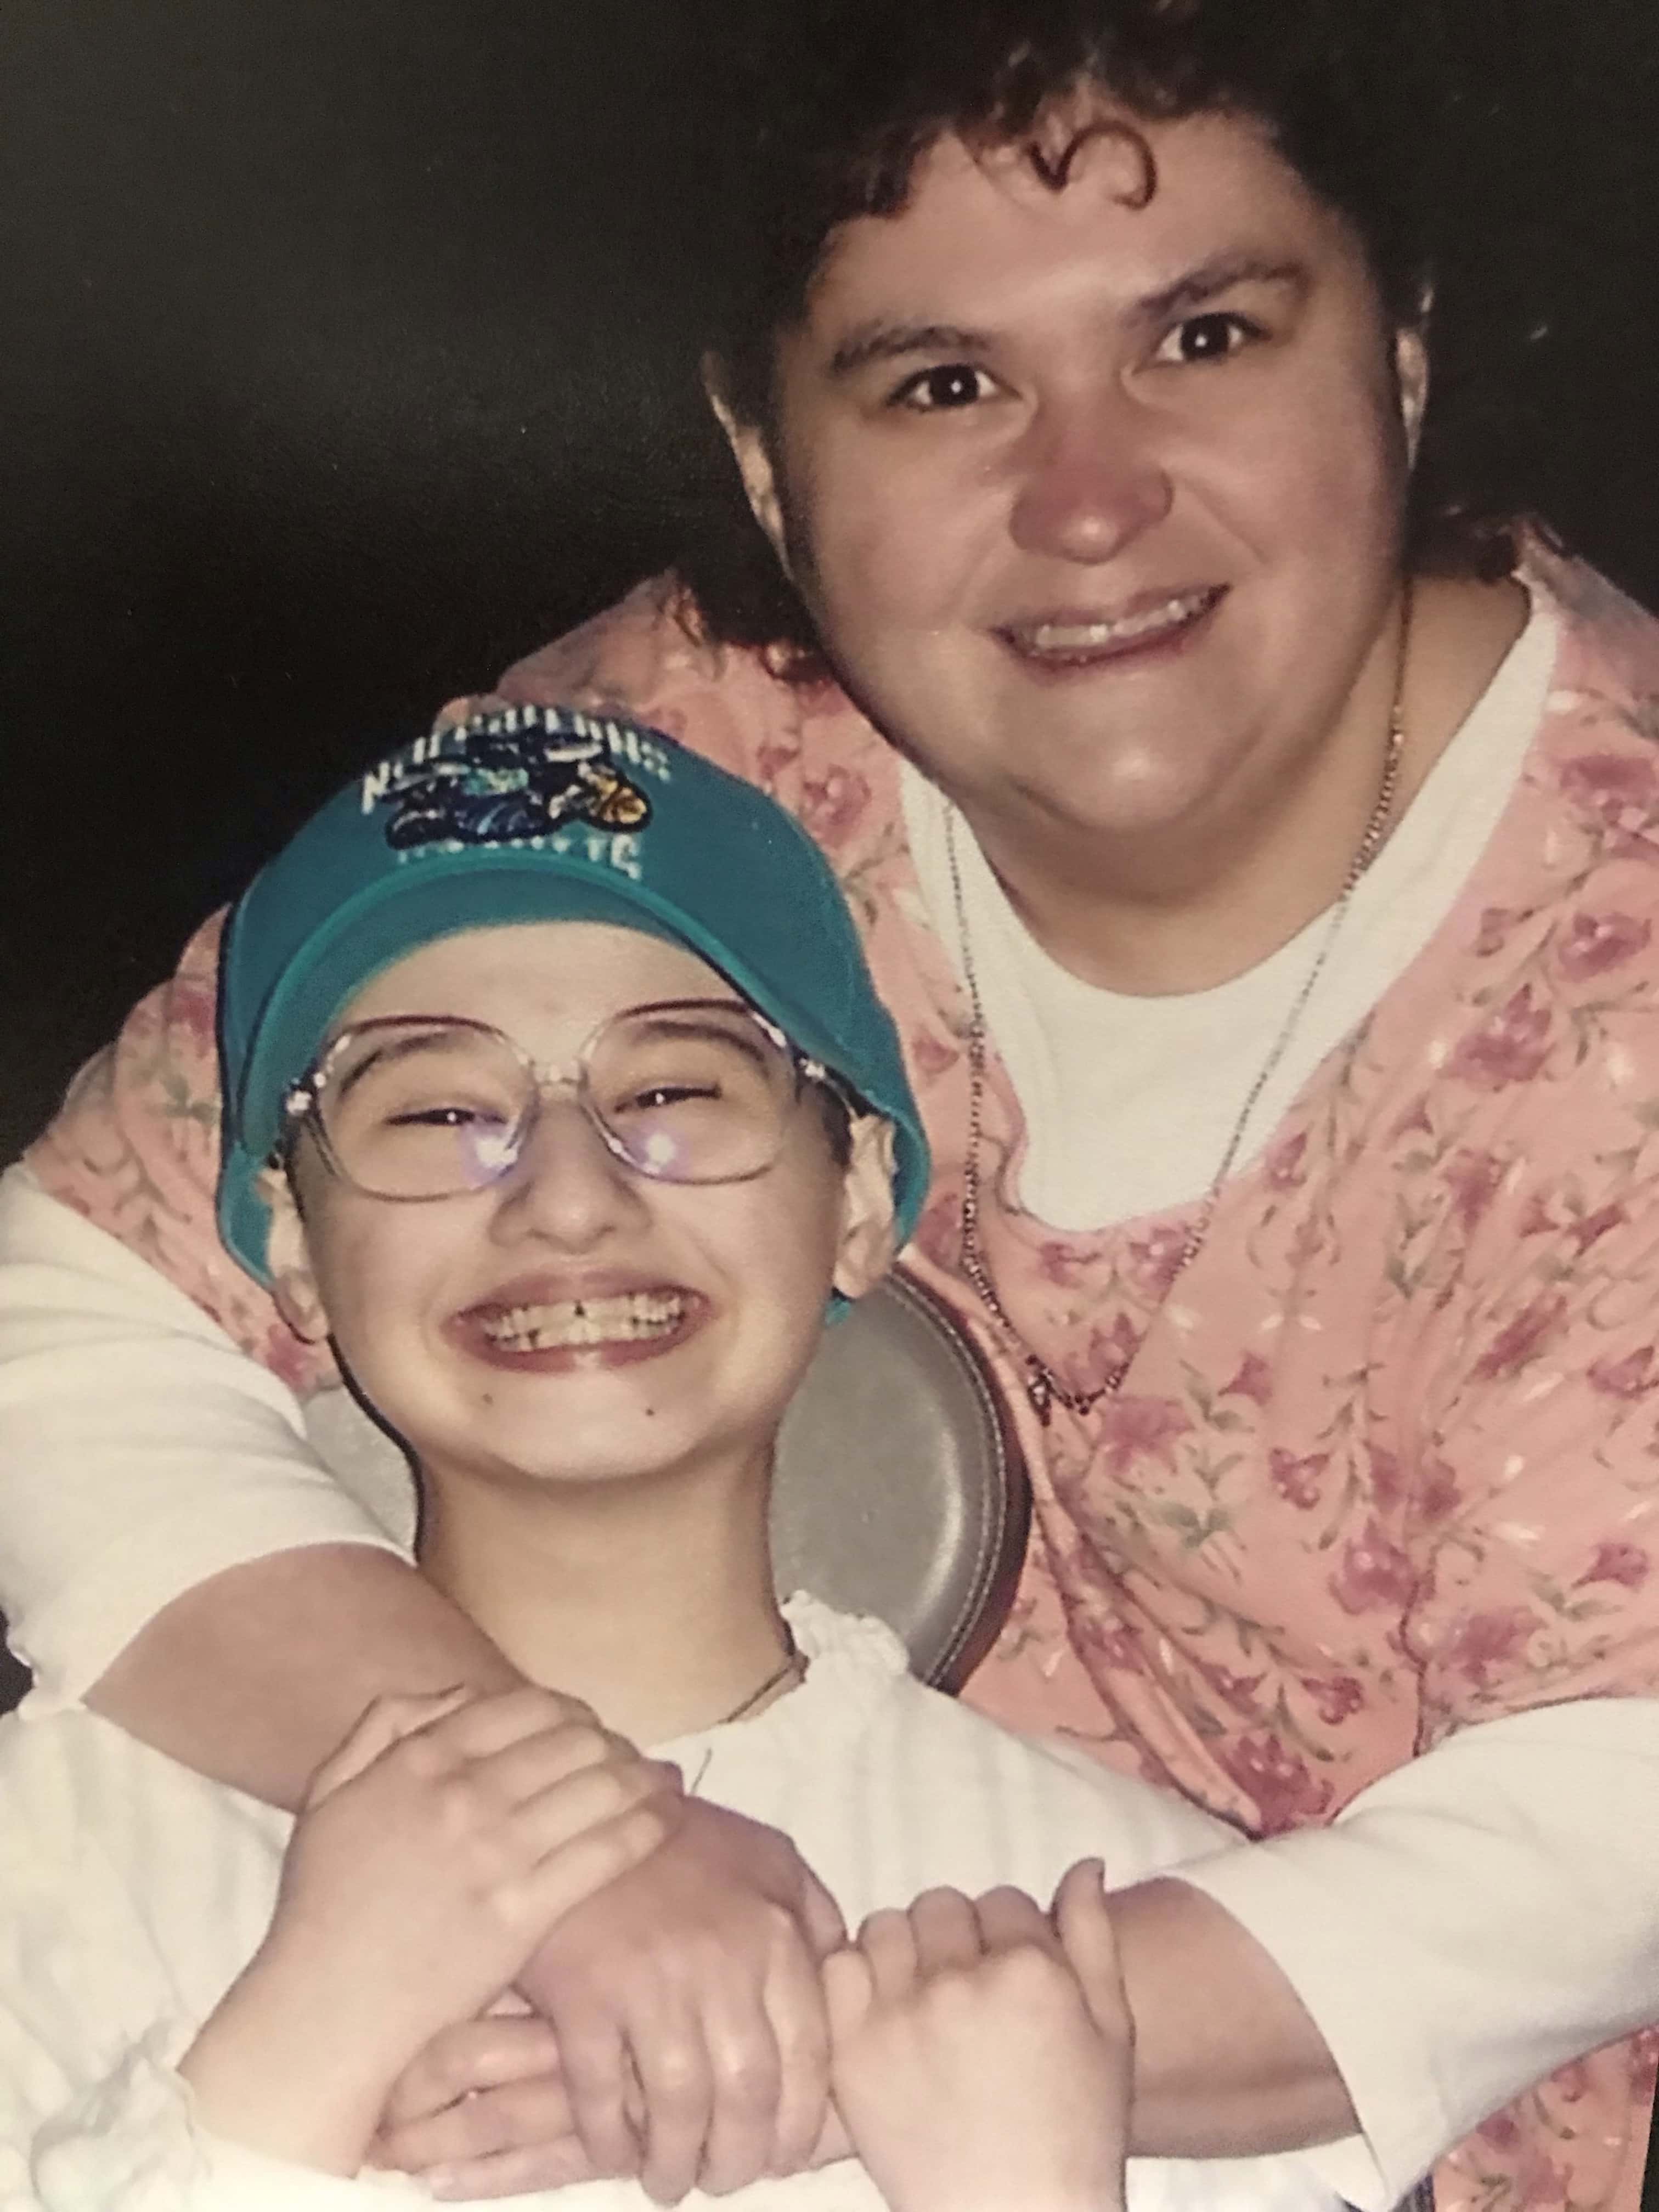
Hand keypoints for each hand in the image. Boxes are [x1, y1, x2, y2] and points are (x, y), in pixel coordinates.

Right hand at [182, 1685, 674, 2170]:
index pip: (526, 1705)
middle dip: (614, 1742)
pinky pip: (606, 1851)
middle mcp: (465, 1793)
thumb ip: (385, 1725)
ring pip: (600, 1786)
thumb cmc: (324, 1906)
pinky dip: (648, 1825)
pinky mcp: (524, 1912)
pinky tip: (668, 1817)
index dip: (571, 1709)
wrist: (327, 2009)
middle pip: (574, 1740)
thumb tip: (459, 1691)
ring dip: (644, 1776)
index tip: (589, 1725)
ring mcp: (497, 1852)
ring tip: (665, 1779)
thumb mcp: (330, 1794)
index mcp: (420, 1759)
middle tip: (632, 1757)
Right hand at [516, 1796, 844, 2202]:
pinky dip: (609, 2139)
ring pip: (678, 2107)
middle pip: (747, 2094)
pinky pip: (601, 2095)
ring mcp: (650, 1982)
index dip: (799, 2124)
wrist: (586, 1806)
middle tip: (725, 2178)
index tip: (785, 2158)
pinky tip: (615, 2150)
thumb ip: (812, 1916)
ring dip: (675, 2162)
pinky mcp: (583, 1996)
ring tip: (669, 2178)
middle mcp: (722, 1964)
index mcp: (774, 1935)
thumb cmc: (684, 1842)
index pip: (807, 2057)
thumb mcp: (770, 1859)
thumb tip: (842, 1978)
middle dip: (740, 2158)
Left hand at [823, 1862, 1130, 2211]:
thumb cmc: (1077, 2129)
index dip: (1010, 1936)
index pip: (1004, 1900)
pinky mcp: (852, 2049)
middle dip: (957, 1938)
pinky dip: (855, 1980)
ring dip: (904, 1952)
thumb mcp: (1111, 2030)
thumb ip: (1093, 1936)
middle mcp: (959, 1978)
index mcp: (1029, 1968)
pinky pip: (838, 1968)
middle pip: (941, 1905)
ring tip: (922, 1999)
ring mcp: (899, 2012)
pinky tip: (882, 2013)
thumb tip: (1085, 1862)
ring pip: (886, 1925)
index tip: (1010, 1977)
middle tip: (967, 1990)